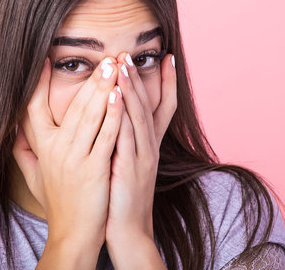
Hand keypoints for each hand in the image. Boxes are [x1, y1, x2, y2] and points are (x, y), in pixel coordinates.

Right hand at [12, 56, 122, 248]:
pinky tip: (120, 96)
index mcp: (41, 148)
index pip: (34, 108)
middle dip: (90, 80)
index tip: (46, 59)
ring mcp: (74, 159)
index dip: (39, 83)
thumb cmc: (57, 203)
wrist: (72, 234)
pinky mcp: (93, 170)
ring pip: (89, 116)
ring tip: (114, 66)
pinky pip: (104, 136)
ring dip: (103, 89)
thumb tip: (13, 132)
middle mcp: (55, 150)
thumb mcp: (34, 177)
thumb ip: (23, 153)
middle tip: (105, 57)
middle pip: (71, 107)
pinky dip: (112, 115)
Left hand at [105, 52, 176, 247]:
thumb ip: (125, 142)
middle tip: (131, 53)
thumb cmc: (122, 197)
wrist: (128, 231)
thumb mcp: (127, 165)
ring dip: (132, 89)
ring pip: (138, 117)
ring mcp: (142, 158)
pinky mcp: (131, 169)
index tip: (167, 58)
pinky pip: (127, 136)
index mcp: (149, 146)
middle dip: (140, 78)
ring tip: (123, 65)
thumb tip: (116, 119)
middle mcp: (150, 148)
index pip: (162, 108)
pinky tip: (117, 96)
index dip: (167, 83)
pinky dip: (123, 114)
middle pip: (148, 106)